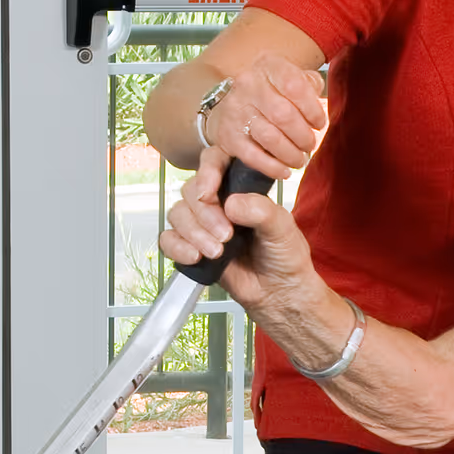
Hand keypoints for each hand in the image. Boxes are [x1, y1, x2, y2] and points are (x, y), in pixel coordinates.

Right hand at [160, 169, 321, 315]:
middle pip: (191, 191)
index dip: (207, 172)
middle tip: (226, 235)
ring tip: (217, 252)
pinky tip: (196, 257)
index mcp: (240, 186)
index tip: (210, 192)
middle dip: (205, 214)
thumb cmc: (284, 256)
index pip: (215, 162)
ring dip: (193, 233)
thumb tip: (232, 203)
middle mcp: (218, 201)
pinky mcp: (191, 246)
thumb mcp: (282, 228)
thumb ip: (261, 211)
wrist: (278, 292)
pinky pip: (168, 239)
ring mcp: (202, 224)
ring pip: (178, 214)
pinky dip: (177, 247)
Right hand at [191, 54, 325, 194]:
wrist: (232, 106)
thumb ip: (310, 86)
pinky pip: (253, 156)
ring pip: (270, 138)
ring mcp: (236, 110)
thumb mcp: (290, 79)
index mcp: (269, 66)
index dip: (312, 109)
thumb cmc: (272, 94)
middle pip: (283, 115)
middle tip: (310, 145)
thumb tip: (322, 106)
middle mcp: (248, 84)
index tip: (319, 123)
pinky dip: (273, 167)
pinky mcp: (228, 136)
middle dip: (303, 136)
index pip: (294, 85)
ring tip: (299, 159)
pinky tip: (285, 171)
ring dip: (290, 154)